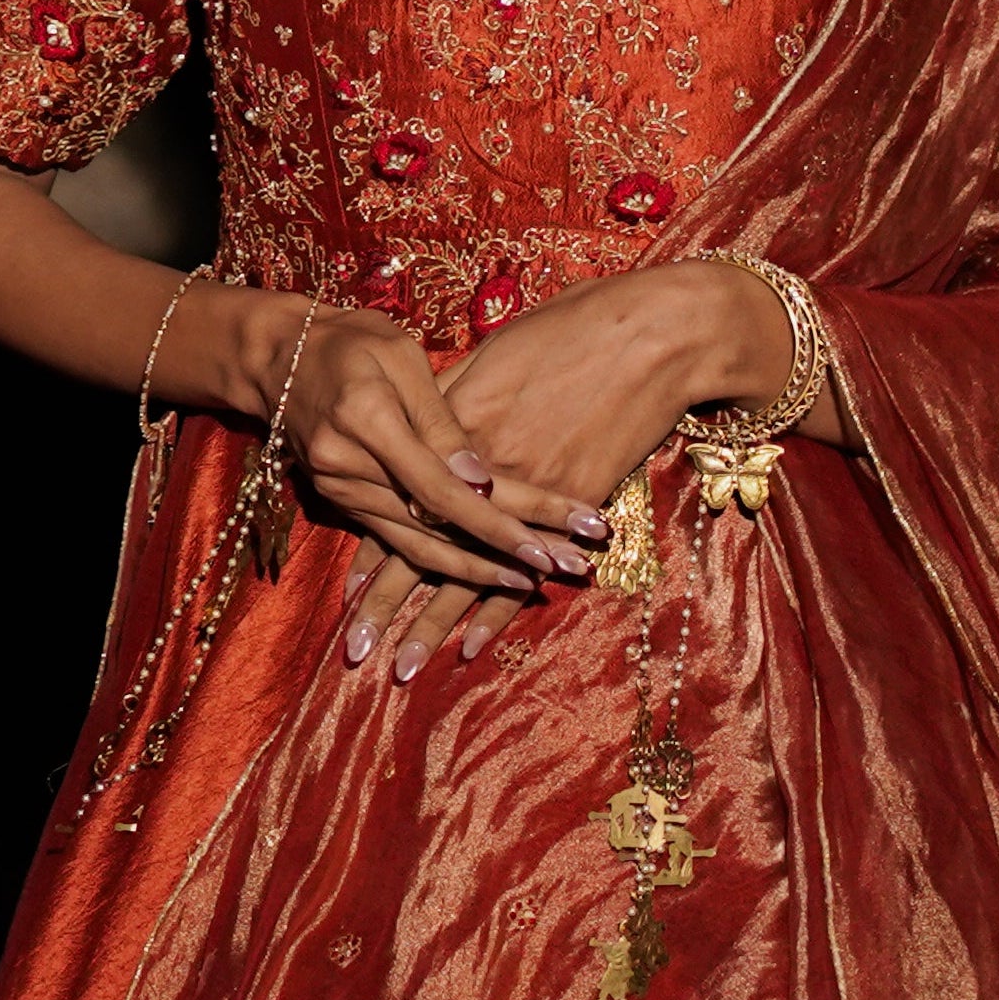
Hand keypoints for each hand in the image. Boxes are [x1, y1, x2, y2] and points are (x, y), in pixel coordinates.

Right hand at [272, 298, 607, 681]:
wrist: (277, 356)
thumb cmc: (351, 340)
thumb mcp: (402, 356)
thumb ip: (443, 421)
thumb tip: (481, 481)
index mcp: (367, 420)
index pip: (443, 489)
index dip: (500, 522)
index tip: (552, 543)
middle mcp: (348, 467)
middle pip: (440, 525)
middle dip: (509, 551)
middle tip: (573, 567)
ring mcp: (340, 491)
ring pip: (419, 546)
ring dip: (481, 569)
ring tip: (539, 581)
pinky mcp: (341, 503)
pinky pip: (398, 543)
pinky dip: (443, 562)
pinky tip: (484, 575)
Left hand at [343, 262, 782, 679]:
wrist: (649, 334)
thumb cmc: (566, 330)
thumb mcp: (488, 358)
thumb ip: (445, 402)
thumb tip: (410, 428)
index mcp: (450, 431)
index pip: (397, 505)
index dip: (373, 552)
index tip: (350, 593)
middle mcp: (479, 471)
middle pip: (421, 548)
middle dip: (387, 606)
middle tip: (356, 653)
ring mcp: (525, 494)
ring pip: (465, 571)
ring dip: (432, 625)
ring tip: (402, 669)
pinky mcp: (570, 506)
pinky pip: (526, 571)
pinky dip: (497, 611)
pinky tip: (472, 647)